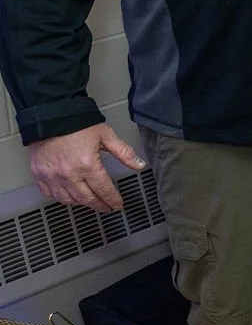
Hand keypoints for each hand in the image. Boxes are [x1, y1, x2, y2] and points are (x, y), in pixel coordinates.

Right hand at [29, 124, 146, 213]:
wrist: (50, 117)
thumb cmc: (77, 124)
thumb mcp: (106, 135)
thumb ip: (124, 152)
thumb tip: (139, 164)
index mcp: (87, 165)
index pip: (104, 190)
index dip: (113, 200)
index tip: (118, 205)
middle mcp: (68, 174)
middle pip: (87, 199)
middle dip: (100, 205)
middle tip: (107, 207)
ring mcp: (52, 177)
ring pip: (69, 200)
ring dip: (82, 204)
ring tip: (92, 202)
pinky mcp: (39, 176)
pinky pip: (51, 195)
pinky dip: (62, 198)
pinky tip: (70, 197)